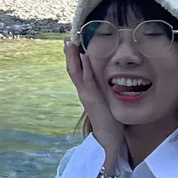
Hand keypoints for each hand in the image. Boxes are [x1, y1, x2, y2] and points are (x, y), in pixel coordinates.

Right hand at [64, 40, 125, 168]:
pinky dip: (85, 68)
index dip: (73, 57)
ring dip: (72, 57)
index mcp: (87, 91)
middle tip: (66, 38)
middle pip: (72, 69)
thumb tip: (107, 79)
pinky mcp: (92, 100)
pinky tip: (85, 57)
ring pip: (75, 73)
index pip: (77, 71)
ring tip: (70, 43)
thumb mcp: (105, 101)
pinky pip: (87, 81)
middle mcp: (83, 92)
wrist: (109, 140)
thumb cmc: (110, 120)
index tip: (70, 43)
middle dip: (68, 54)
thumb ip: (103, 90)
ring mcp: (86, 95)